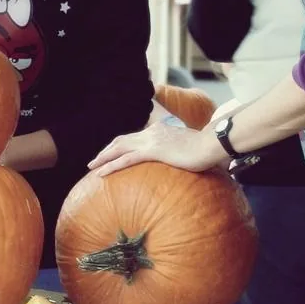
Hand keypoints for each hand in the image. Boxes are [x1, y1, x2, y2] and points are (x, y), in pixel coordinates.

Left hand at [88, 123, 226, 176]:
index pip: (134, 136)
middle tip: (95, 161)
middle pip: (122, 140)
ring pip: (119, 148)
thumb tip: (181, 160)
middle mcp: (152, 132)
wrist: (212, 145)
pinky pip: (126, 159)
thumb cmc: (205, 150)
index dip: (120, 145)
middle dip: (107, 150)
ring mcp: (152, 140)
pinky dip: (111, 165)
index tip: (112, 153)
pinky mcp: (153, 151)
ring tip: (92, 167)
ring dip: (103, 157)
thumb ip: (178, 152)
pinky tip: (101, 173)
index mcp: (159, 130)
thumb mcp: (188, 149)